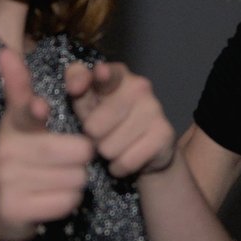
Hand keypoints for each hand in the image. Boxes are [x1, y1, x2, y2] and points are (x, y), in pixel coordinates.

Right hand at [0, 47, 94, 240]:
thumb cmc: (20, 157)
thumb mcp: (19, 123)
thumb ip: (20, 90)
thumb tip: (6, 50)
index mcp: (13, 126)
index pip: (23, 111)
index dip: (34, 109)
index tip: (41, 107)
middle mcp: (7, 151)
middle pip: (78, 151)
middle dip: (81, 158)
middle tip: (65, 162)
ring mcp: (9, 182)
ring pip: (77, 178)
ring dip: (75, 181)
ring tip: (55, 181)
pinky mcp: (15, 208)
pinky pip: (67, 201)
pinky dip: (68, 201)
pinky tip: (51, 198)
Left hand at [65, 58, 179, 179]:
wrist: (147, 150)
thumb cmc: (107, 121)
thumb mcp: (86, 102)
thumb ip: (76, 86)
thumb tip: (75, 86)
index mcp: (118, 76)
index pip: (108, 73)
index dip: (96, 77)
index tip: (89, 80)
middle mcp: (140, 87)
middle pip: (95, 126)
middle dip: (92, 138)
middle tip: (101, 135)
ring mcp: (155, 109)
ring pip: (110, 147)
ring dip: (107, 154)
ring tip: (116, 146)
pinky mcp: (165, 134)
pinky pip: (126, 161)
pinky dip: (120, 166)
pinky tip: (125, 158)